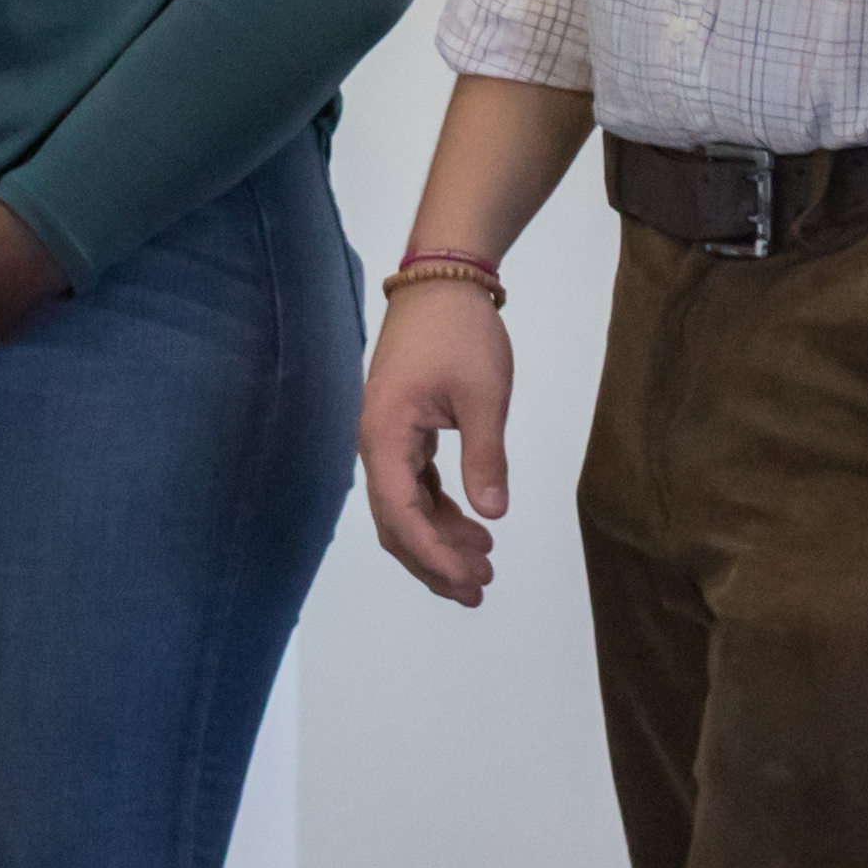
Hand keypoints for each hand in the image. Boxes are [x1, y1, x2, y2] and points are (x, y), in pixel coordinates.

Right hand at [355, 277, 516, 604]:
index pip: (400, 513)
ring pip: (404, 506)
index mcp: (384, 435)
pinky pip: (414, 484)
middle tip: (481, 587)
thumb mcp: (483, 395)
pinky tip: (470, 524)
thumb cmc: (461, 333)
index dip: (432, 554)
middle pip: (395, 520)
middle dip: (434, 560)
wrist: (443, 280)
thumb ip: (485, 456)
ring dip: (438, 539)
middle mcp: (375, 442)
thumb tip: (492, 515)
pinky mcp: (403, 427)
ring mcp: (387, 435)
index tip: (468, 580)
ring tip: (483, 564)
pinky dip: (439, 510)